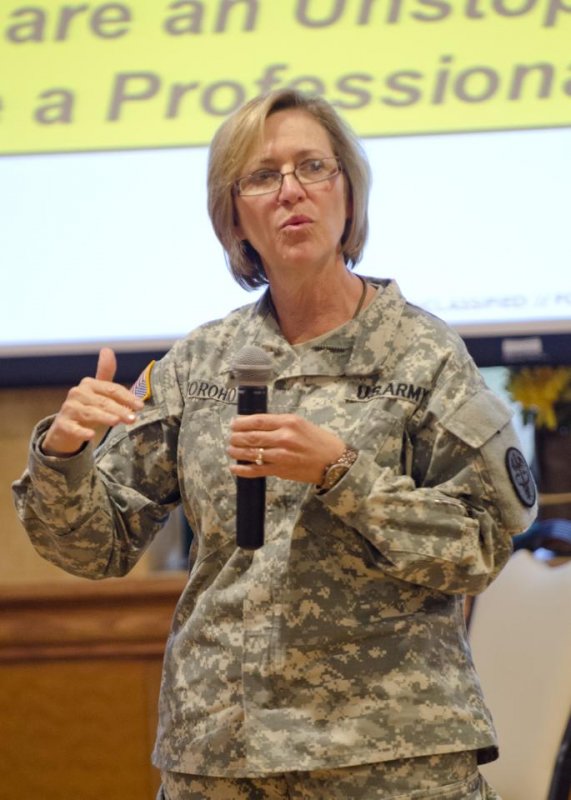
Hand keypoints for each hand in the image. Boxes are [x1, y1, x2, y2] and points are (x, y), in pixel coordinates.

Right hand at [41, 348, 144, 455]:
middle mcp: (78, 394)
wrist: (65, 429)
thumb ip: (105, 373)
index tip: (140, 406)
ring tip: (117, 422)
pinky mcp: (62, 425)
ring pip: (90, 413)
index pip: (112, 389)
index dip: (127, 397)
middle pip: (103, 401)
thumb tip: (107, 349)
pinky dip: (81, 431)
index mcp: (89, 384)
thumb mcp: (98, 391)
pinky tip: (91, 435)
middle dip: (119, 409)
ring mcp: (69, 409)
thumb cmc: (88, 407)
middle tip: (133, 419)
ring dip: (104, 417)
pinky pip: (73, 428)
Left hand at [228, 413, 345, 484]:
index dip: (242, 422)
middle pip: (251, 436)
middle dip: (236, 437)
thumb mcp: (301, 424)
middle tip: (231, 437)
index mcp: (289, 422)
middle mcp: (283, 437)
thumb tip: (256, 424)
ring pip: (251, 453)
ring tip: (230, 450)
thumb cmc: (319, 441)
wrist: (334, 462)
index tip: (234, 423)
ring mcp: (281, 455)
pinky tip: (234, 467)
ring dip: (237, 451)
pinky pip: (256, 470)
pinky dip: (243, 469)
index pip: (258, 420)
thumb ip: (280, 424)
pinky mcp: (280, 470)